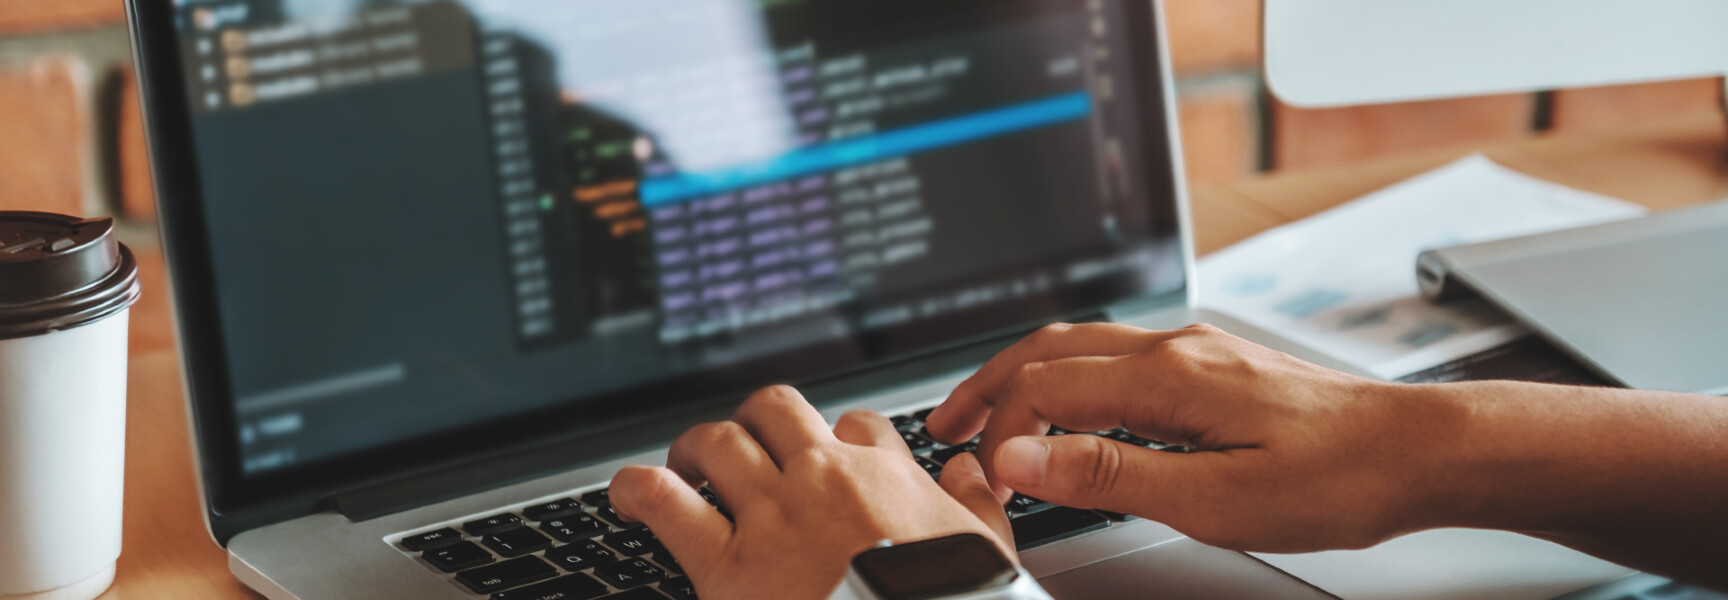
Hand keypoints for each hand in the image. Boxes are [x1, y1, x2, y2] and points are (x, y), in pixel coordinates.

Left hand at [610, 386, 1013, 599]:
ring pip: (718, 441)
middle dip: (756, 421)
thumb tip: (968, 473)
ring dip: (696, 448)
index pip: (856, 424)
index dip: (837, 436)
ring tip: (687, 466)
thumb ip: (977, 506)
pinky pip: (664, 503)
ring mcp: (773, 519)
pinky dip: (636, 488)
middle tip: (746, 448)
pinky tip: (627, 495)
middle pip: (777, 409)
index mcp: (888, 479)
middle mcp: (825, 483)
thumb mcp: (987, 554)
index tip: (829, 457)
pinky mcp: (727, 565)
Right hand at [923, 323, 1457, 552]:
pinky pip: (1119, 358)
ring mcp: (1198, 352)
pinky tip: (1073, 408)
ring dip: (1025, 378)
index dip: (999, 432)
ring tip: (991, 414)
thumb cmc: (1339, 476)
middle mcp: (1176, 350)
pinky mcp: (1218, 368)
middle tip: (943, 426)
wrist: (1423, 451)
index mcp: (1167, 377)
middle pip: (1050, 349)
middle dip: (987, 386)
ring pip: (1083, 347)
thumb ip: (1111, 473)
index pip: (1044, 388)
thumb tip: (1024, 454)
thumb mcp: (1215, 496)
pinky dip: (1070, 379)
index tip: (985, 480)